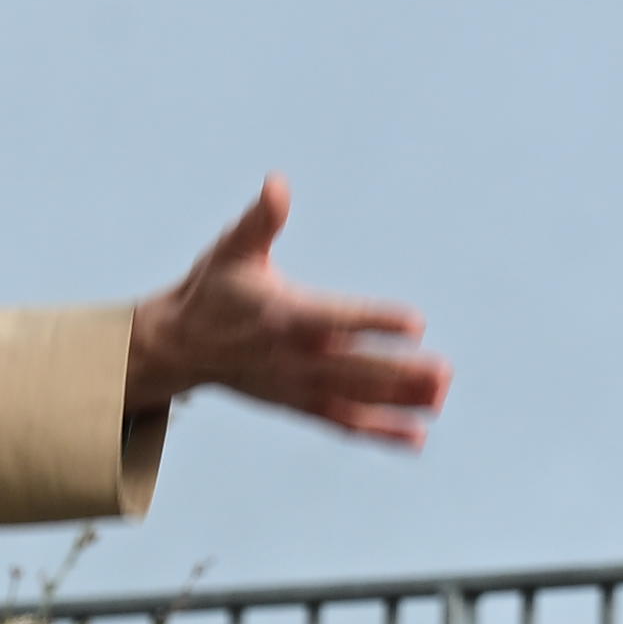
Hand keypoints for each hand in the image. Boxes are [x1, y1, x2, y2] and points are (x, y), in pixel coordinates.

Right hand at [125, 177, 447, 448]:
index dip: (376, 322)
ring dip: (399, 402)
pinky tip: (416, 438)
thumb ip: (261, 219)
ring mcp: (298, 386)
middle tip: (443, 373)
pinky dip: (379, 432)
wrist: (179, 346)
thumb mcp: (232, 248)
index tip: (415, 324)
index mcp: (285, 316)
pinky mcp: (298, 404)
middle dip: (401, 373)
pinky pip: (343, 422)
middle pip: (356, 368)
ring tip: (439, 399)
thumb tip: (277, 185)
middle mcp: (295, 357)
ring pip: (355, 399)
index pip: (337, 320)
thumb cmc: (211, 290)